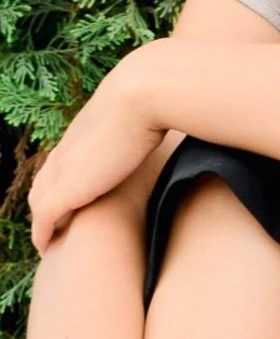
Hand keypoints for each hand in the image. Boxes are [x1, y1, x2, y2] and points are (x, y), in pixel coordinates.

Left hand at [28, 47, 164, 256]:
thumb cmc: (158, 94)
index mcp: (87, 129)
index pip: (65, 156)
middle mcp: (69, 147)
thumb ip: (155, 117)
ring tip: (52, 237)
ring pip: (39, 198)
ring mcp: (64, 167)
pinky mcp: (67, 189)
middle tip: (60, 220)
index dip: (66, 175)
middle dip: (48, 199)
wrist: (144, 92)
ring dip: (44, 218)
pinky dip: (42, 232)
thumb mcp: (151, 106)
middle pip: (45, 178)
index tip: (78, 191)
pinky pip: (44, 218)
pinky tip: (46, 245)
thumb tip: (180, 117)